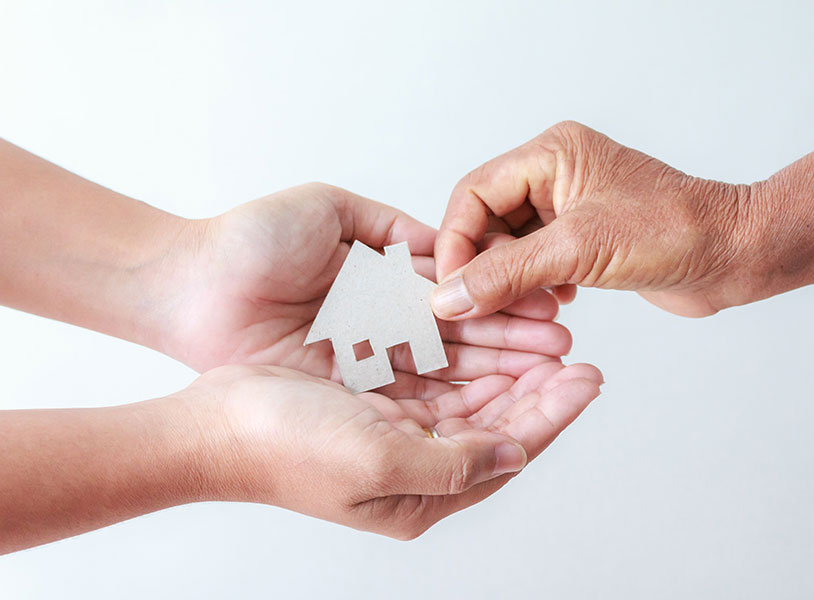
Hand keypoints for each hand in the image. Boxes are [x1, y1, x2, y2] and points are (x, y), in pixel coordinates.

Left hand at [155, 183, 571, 392]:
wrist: (190, 283)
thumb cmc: (251, 240)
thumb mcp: (330, 210)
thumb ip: (392, 228)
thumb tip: (448, 242)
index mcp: (381, 282)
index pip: (459, 296)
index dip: (504, 302)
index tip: (549, 307)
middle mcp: (381, 328)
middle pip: (462, 339)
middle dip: (515, 344)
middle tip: (566, 349)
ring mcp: (366, 365)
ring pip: (445, 372)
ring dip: (497, 374)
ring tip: (549, 376)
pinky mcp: (345, 394)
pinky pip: (409, 397)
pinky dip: (453, 399)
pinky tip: (497, 402)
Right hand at [183, 361, 602, 538]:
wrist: (214, 425)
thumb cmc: (285, 450)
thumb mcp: (379, 464)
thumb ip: (455, 464)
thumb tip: (517, 454)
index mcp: (421, 495)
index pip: (508, 452)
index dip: (551, 414)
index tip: (588, 379)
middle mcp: (416, 465)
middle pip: (498, 424)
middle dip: (539, 387)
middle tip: (577, 352)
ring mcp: (396, 432)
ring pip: (472, 397)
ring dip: (508, 367)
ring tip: (544, 335)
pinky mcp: (376, 399)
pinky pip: (437, 376)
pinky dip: (466, 355)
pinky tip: (487, 331)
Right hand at [432, 120, 757, 318]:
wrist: (738, 255)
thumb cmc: (677, 232)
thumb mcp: (579, 250)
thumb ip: (507, 273)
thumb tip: (448, 296)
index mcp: (551, 154)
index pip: (473, 193)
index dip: (456, 241)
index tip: (450, 286)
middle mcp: (555, 175)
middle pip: (486, 221)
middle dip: (483, 266)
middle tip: (482, 306)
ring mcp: (569, 208)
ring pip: (509, 246)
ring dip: (509, 281)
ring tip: (526, 308)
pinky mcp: (583, 239)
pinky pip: (535, 263)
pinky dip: (533, 287)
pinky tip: (556, 302)